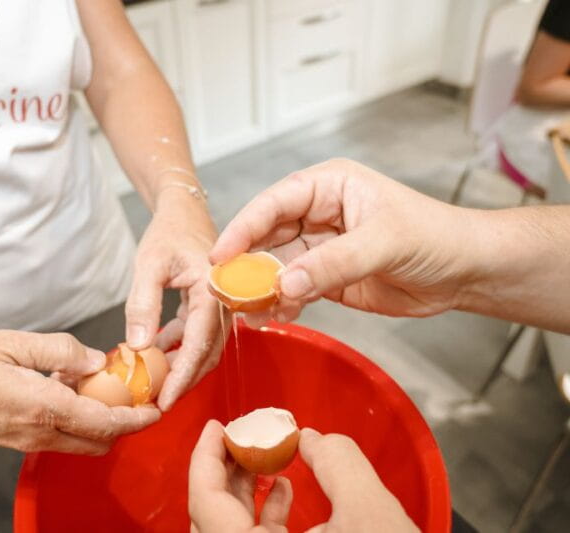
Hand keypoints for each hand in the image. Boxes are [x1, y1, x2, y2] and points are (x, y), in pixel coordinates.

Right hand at [0, 331, 160, 453]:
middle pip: (98, 441)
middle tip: (137, 395)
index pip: (106, 422)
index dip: (139, 418)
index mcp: (41, 407)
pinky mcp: (7, 441)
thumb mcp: (7, 344)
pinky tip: (65, 389)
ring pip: (77, 442)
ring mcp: (20, 441)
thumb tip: (97, 360)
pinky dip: (72, 421)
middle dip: (125, 424)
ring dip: (99, 422)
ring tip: (104, 387)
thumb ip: (58, 351)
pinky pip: (53, 437)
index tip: (159, 406)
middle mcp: (36, 432)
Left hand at [126, 189, 224, 410]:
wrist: (184, 212)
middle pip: (206, 354)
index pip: (199, 345)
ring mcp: (220, 307)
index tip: (164, 402)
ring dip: (180, 369)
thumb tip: (138, 348)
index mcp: (215, 292)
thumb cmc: (168, 233)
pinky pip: (198, 337)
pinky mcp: (210, 308)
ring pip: (203, 350)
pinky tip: (156, 355)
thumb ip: (143, 304)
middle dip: (182, 381)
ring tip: (152, 384)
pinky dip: (179, 351)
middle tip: (154, 403)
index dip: (182, 377)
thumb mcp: (149, 265)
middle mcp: (224, 303)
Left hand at [187, 420, 417, 532]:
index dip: (205, 458)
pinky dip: (263, 516)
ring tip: (263, 453)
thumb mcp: (372, 513)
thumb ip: (338, 464)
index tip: (217, 425)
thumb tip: (312, 439)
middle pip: (212, 517)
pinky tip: (285, 488)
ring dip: (243, 491)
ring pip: (231, 532)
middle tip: (241, 434)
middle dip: (225, 471)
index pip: (205, 504)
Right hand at [210, 159, 475, 324]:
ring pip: (275, 266)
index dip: (243, 228)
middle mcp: (317, 214)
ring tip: (247, 311)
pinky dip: (280, 303)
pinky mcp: (327, 278)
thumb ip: (334, 262)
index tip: (220, 256)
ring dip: (260, 288)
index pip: (273, 203)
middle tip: (224, 290)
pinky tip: (274, 316)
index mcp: (328, 186)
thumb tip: (284, 283)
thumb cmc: (435, 236)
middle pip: (266, 236)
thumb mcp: (385, 242)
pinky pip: (292, 289)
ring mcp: (320, 248)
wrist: (466, 272)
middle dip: (246, 263)